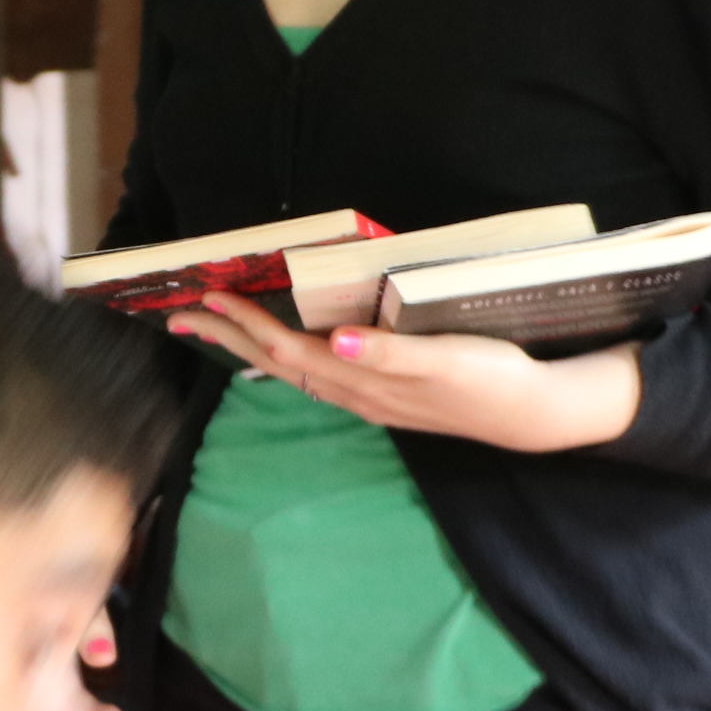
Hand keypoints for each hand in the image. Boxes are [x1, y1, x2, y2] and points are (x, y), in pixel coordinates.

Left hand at [167, 296, 639, 455]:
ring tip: (216, 328)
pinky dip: (285, 355)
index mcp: (361, 380)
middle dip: (227, 337)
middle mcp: (354, 393)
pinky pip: (316, 373)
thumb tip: (337, 342)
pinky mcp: (381, 394)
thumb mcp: (445, 361)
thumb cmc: (491, 378)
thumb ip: (390, 354)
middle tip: (181, 315)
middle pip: (275, 363)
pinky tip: (284, 346)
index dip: (244, 322)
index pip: (286, 348)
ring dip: (249, 347)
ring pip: (291, 371)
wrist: (530, 414)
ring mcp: (366, 398)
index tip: (207, 296)